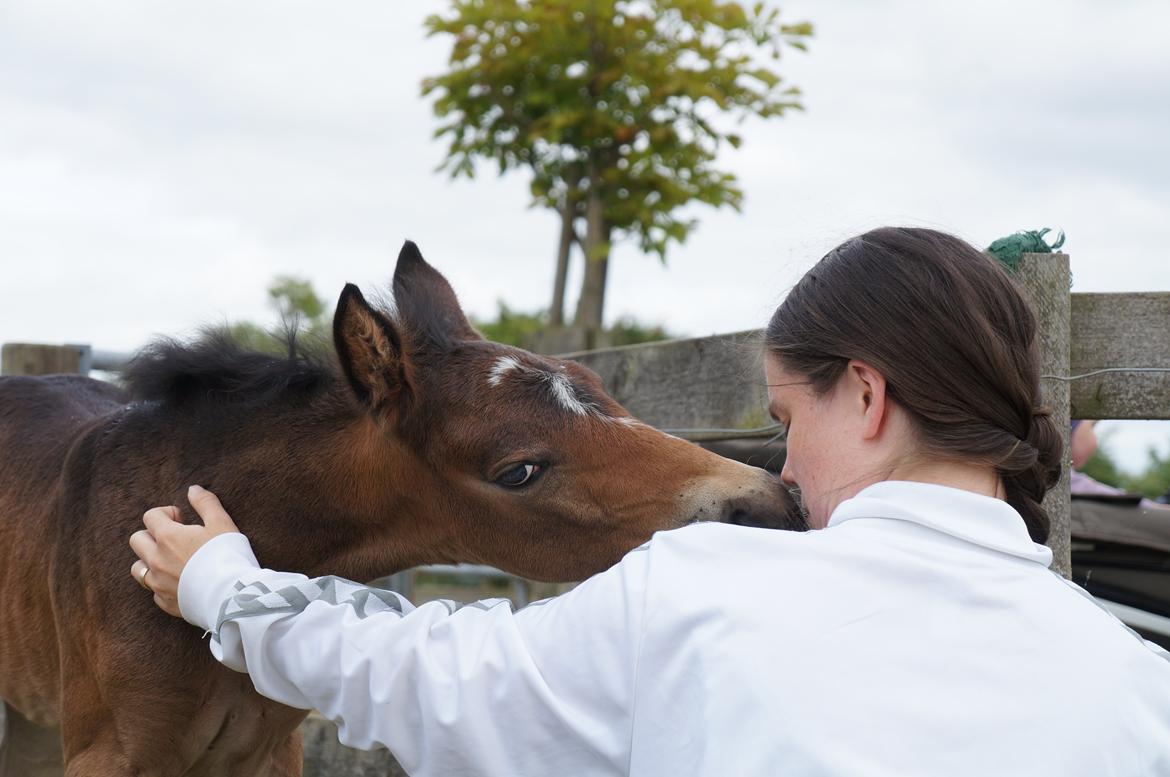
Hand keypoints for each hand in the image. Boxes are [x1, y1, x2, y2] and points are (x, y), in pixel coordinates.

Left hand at [130, 485, 239, 617]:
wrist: (231, 596)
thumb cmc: (227, 556)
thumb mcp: (222, 523)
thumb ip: (206, 503)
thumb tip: (193, 489)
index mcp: (167, 537)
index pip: (150, 516)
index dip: (167, 513)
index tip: (183, 520)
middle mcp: (156, 559)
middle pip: (137, 539)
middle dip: (152, 534)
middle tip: (175, 538)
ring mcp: (158, 583)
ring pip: (137, 567)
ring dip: (149, 560)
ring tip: (171, 561)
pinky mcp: (165, 602)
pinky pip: (153, 591)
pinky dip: (162, 584)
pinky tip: (181, 582)